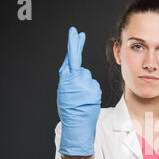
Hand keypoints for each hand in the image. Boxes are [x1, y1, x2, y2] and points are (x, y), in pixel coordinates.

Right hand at [57, 26, 101, 155]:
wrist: (76, 125)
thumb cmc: (69, 111)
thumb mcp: (64, 93)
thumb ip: (68, 80)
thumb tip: (74, 70)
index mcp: (64, 80)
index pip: (69, 58)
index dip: (73, 45)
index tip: (75, 34)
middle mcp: (74, 79)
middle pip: (79, 64)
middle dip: (77, 47)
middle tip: (78, 33)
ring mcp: (84, 84)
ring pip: (87, 77)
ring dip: (86, 85)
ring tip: (81, 98)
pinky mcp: (93, 89)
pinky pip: (94, 86)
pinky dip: (92, 92)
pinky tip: (87, 100)